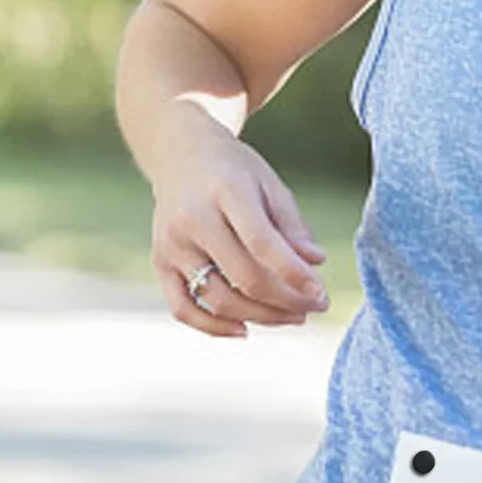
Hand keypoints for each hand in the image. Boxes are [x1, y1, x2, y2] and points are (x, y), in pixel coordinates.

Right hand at [150, 103, 328, 337]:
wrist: (179, 154)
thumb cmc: (235, 172)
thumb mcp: (270, 185)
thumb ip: (293, 226)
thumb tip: (316, 262)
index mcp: (225, 192)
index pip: (263, 244)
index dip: (295, 276)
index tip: (321, 293)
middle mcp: (192, 219)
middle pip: (244, 279)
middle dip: (288, 302)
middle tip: (317, 306)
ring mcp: (171, 244)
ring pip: (219, 300)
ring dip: (262, 317)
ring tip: (295, 315)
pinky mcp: (160, 262)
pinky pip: (183, 308)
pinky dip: (213, 327)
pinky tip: (245, 329)